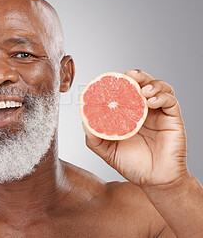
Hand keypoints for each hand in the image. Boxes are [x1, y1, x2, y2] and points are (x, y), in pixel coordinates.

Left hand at [83, 70, 186, 186]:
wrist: (154, 181)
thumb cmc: (132, 165)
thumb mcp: (107, 150)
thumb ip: (94, 136)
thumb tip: (84, 120)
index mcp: (128, 114)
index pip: (125, 91)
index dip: (119, 83)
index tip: (109, 79)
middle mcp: (144, 111)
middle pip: (143, 84)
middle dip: (137, 76)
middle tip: (129, 75)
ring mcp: (159, 114)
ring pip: (159, 88)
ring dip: (151, 83)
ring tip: (143, 90)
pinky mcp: (173, 119)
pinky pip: (171, 101)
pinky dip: (162, 97)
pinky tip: (151, 102)